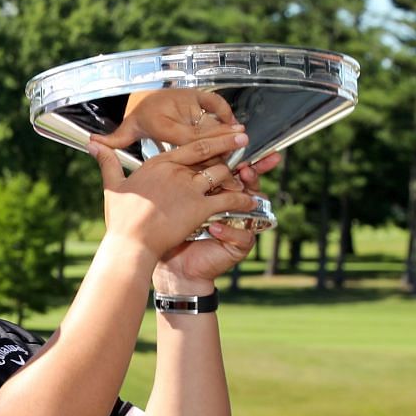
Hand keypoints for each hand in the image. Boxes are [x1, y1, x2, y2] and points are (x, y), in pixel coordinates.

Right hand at [89, 131, 260, 261]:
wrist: (130, 245)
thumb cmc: (120, 220)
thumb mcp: (113, 186)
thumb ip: (108, 163)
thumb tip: (92, 143)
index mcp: (158, 163)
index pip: (190, 144)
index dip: (210, 136)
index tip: (223, 129)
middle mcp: (175, 171)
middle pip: (209, 152)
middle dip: (229, 144)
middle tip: (245, 136)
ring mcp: (189, 188)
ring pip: (221, 172)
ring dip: (236, 172)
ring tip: (250, 170)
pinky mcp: (199, 207)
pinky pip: (229, 198)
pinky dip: (243, 198)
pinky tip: (252, 199)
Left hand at [103, 88, 243, 154]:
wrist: (145, 86)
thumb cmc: (139, 112)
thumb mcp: (129, 127)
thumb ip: (116, 139)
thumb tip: (93, 143)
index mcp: (159, 121)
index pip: (186, 140)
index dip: (204, 150)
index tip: (218, 158)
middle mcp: (176, 108)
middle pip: (203, 132)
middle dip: (220, 144)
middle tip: (239, 156)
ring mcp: (189, 99)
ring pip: (212, 120)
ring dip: (226, 131)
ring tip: (242, 144)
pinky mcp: (198, 93)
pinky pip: (216, 104)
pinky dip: (226, 113)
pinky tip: (234, 127)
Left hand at [154, 152, 282, 287]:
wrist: (172, 267)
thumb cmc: (168, 231)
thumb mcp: (171, 200)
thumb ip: (175, 177)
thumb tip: (160, 148)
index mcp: (219, 191)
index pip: (231, 169)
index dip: (235, 158)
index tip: (233, 148)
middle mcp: (234, 204)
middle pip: (249, 183)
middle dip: (250, 174)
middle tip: (245, 168)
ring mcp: (240, 223)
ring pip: (254, 207)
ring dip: (243, 200)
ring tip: (233, 194)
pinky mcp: (240, 244)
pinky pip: (243, 235)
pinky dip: (228, 231)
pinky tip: (214, 228)